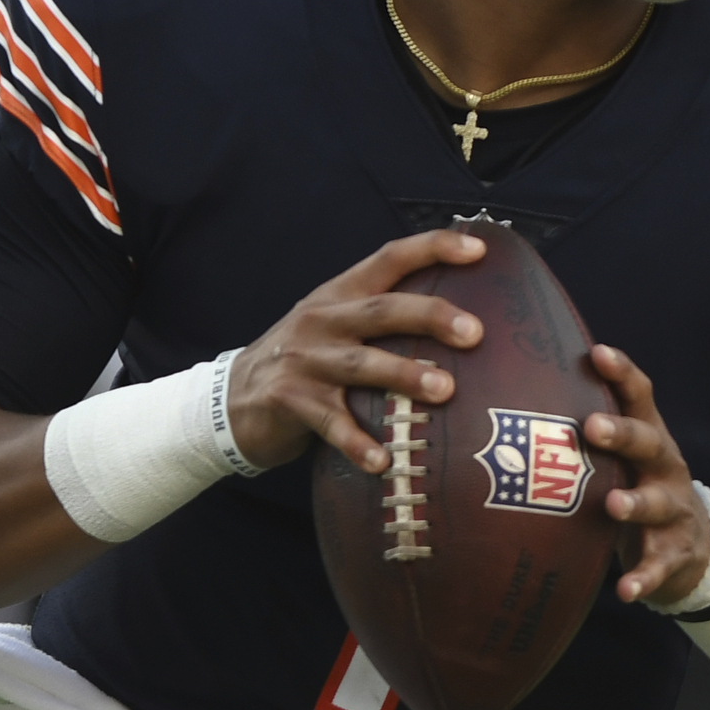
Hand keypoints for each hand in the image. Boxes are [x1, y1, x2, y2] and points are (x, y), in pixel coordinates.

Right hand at [227, 230, 485, 473]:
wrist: (232, 398)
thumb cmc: (306, 361)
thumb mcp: (336, 325)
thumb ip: (382, 319)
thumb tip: (462, 323)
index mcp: (340, 294)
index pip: (389, 258)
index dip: (432, 248)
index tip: (477, 251)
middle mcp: (323, 320)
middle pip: (382, 310)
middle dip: (430, 316)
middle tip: (474, 333)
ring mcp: (305, 360)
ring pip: (361, 364)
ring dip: (404, 375)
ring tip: (445, 390)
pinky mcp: (289, 400)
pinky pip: (330, 423)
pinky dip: (357, 442)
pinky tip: (384, 460)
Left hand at [586, 342, 709, 606]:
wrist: (693, 547)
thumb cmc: (638, 487)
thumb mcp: (623, 456)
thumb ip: (591, 431)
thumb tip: (518, 395)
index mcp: (649, 437)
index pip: (640, 397)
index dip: (622, 373)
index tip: (597, 352)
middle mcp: (664, 467)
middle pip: (649, 443)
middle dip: (622, 434)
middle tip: (591, 426)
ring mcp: (673, 510)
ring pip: (657, 503)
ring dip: (635, 503)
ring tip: (613, 505)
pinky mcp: (674, 553)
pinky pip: (659, 564)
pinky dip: (643, 577)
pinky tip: (625, 590)